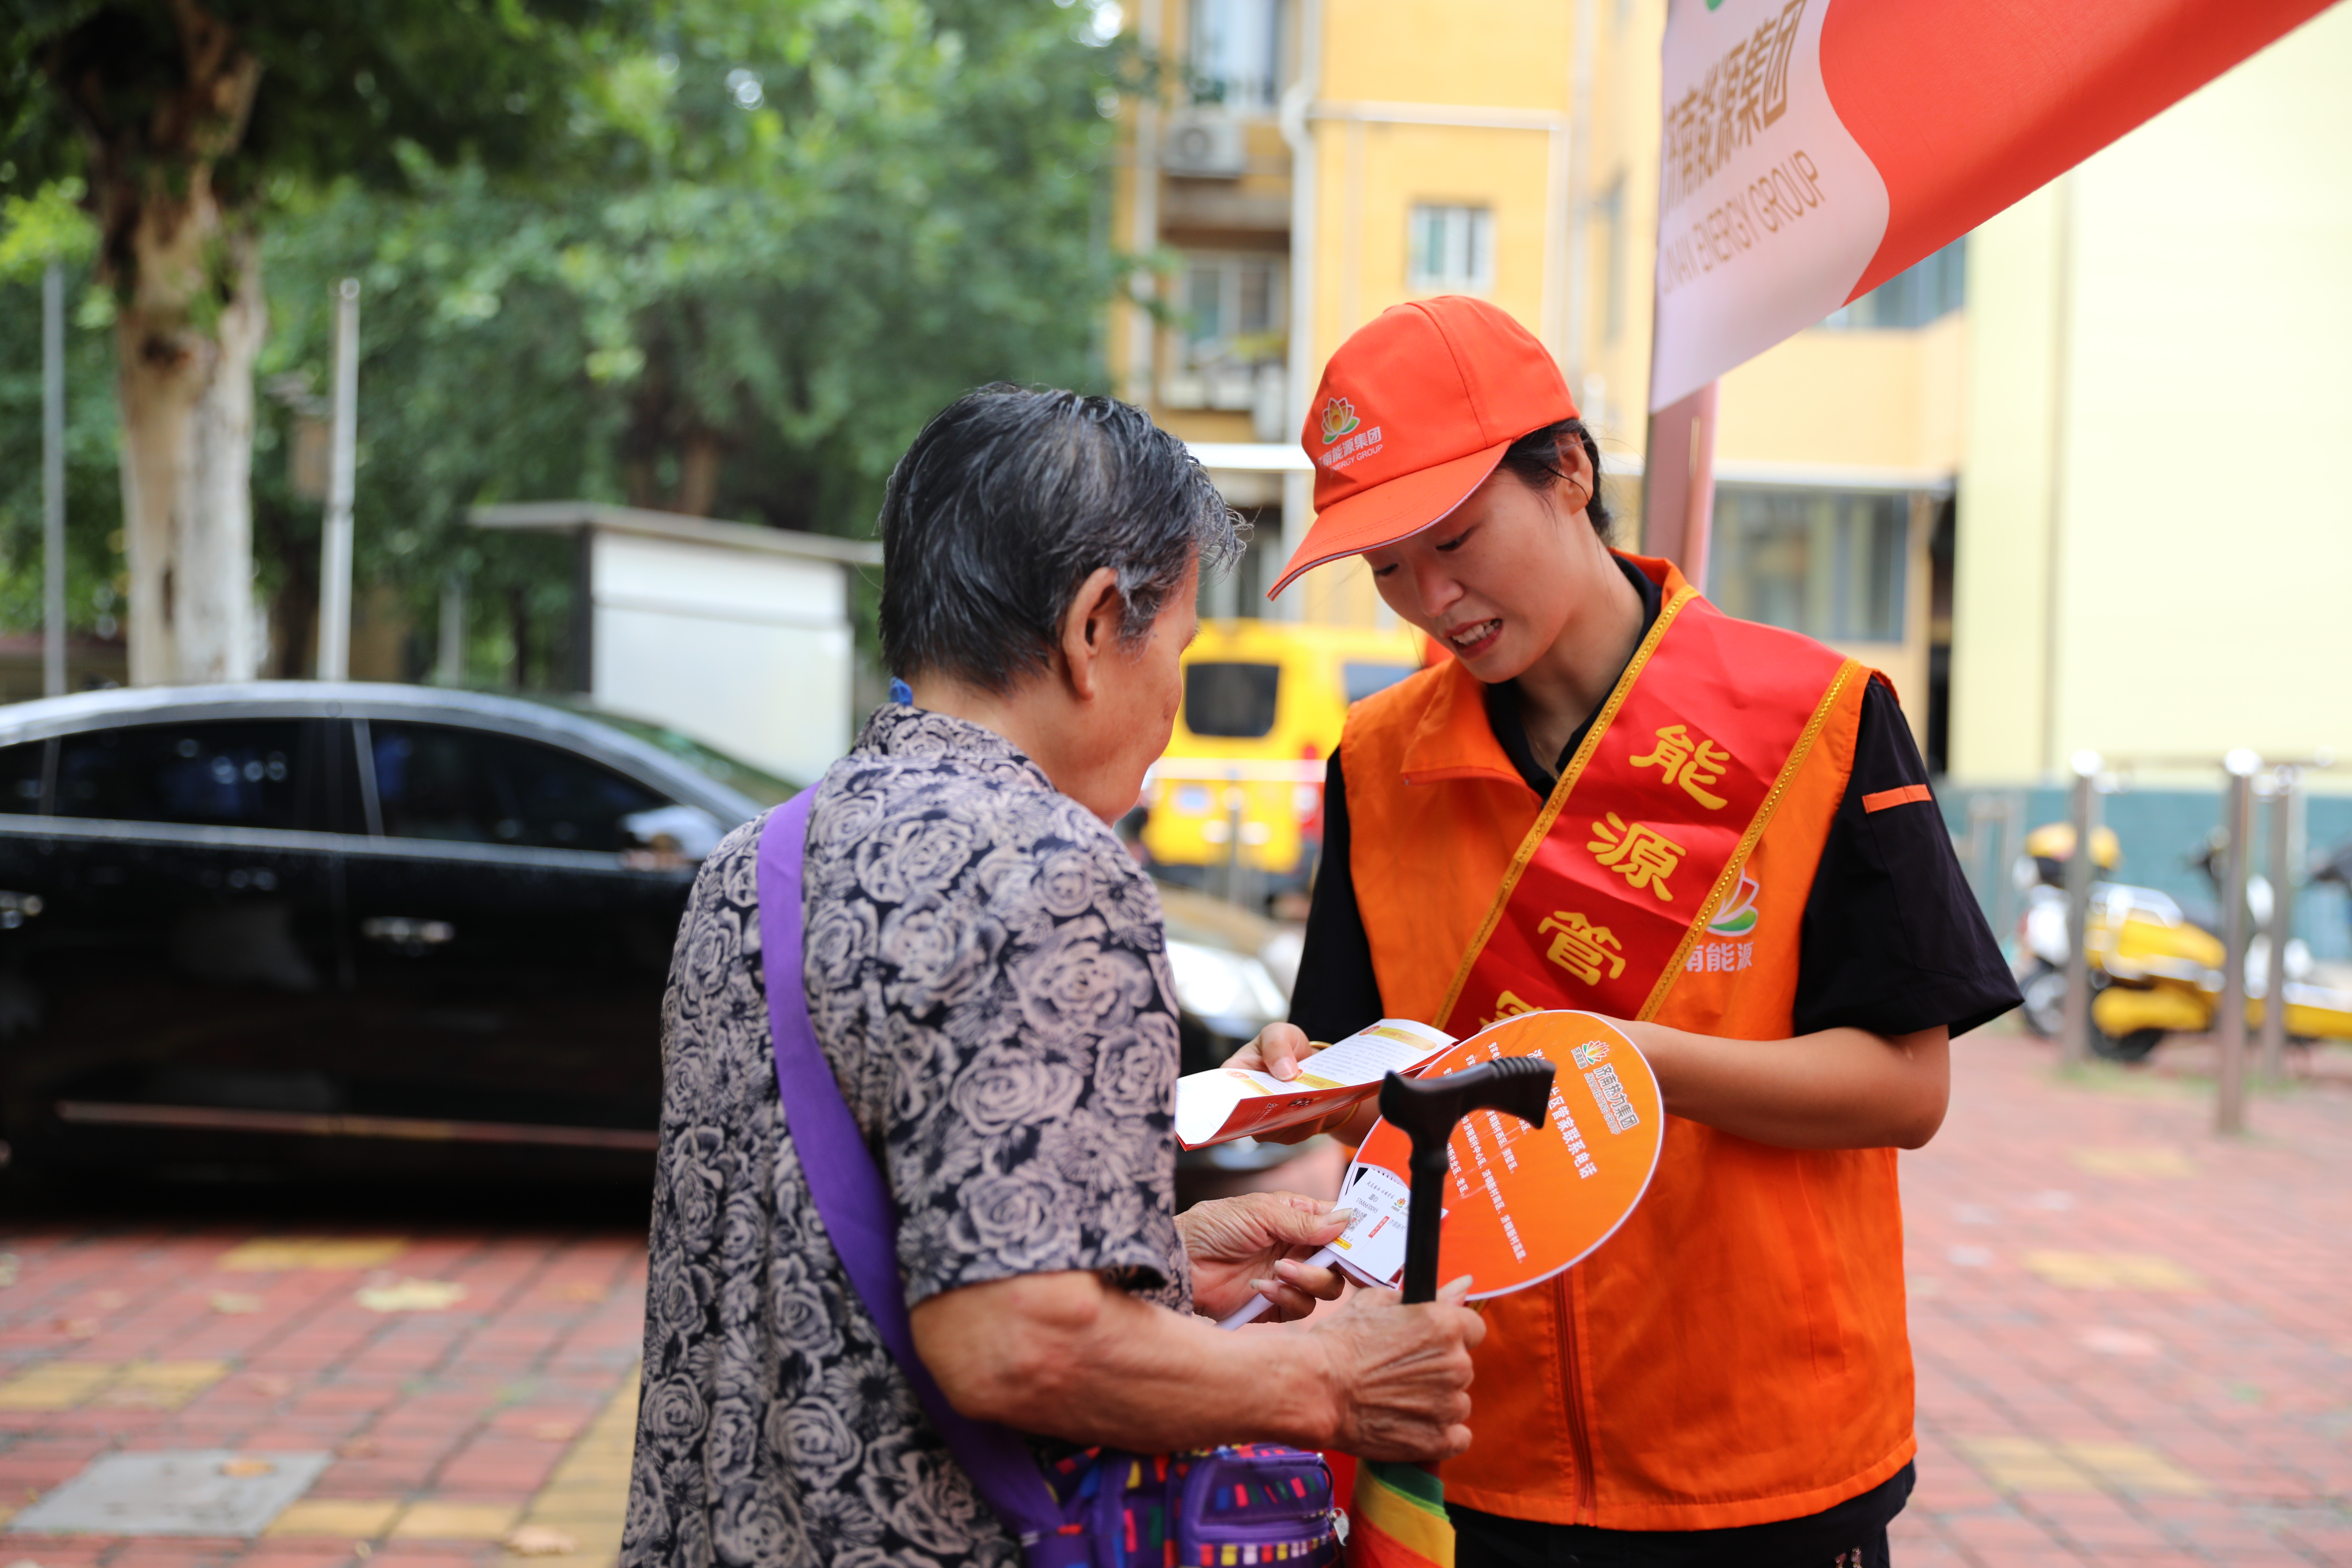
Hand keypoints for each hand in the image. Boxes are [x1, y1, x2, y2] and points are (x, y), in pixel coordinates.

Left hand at [1177, 1191, 1350, 1321]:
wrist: (1180, 1262)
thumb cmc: (1212, 1227)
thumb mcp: (1259, 1213)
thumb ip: (1303, 1220)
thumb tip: (1346, 1219)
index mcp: (1297, 1219)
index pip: (1338, 1226)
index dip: (1354, 1235)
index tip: (1363, 1243)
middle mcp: (1297, 1248)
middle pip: (1339, 1262)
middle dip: (1335, 1263)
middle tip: (1325, 1260)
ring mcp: (1288, 1277)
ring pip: (1326, 1287)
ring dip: (1308, 1279)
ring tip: (1279, 1270)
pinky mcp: (1274, 1305)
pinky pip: (1301, 1308)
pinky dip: (1287, 1299)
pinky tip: (1263, 1287)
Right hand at [1222, 1025, 1347, 1144]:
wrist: (1317, 1068)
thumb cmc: (1288, 1048)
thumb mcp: (1281, 1034)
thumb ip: (1277, 1045)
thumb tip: (1284, 1072)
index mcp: (1235, 1075)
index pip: (1221, 1092)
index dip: (1227, 1098)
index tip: (1244, 1096)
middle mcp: (1245, 1104)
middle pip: (1246, 1116)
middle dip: (1266, 1106)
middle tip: (1284, 1096)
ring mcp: (1264, 1121)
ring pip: (1272, 1127)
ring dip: (1290, 1114)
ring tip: (1306, 1098)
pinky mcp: (1285, 1133)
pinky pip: (1294, 1132)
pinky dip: (1307, 1120)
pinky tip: (1316, 1106)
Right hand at [1304, 1276, 1484, 1460]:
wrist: (1315, 1389)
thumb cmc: (1340, 1343)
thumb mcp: (1377, 1303)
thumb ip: (1430, 1297)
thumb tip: (1464, 1284)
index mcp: (1445, 1325)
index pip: (1473, 1329)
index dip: (1449, 1335)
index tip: (1427, 1344)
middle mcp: (1455, 1364)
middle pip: (1462, 1366)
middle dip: (1437, 1369)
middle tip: (1399, 1373)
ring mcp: (1449, 1405)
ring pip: (1457, 1402)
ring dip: (1435, 1402)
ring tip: (1397, 1400)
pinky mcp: (1439, 1440)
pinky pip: (1458, 1437)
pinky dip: (1438, 1434)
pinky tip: (1409, 1424)